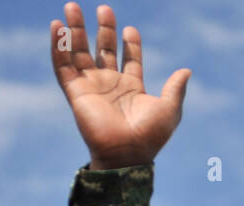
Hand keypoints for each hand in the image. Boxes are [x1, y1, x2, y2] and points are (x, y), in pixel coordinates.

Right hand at [50, 3, 191, 169]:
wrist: (127, 153)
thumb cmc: (149, 136)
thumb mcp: (169, 109)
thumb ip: (176, 88)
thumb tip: (186, 71)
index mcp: (132, 88)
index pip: (129, 59)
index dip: (131, 43)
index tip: (131, 29)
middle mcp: (110, 85)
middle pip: (104, 50)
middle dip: (103, 29)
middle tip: (104, 8)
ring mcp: (91, 87)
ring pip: (79, 53)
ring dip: (75, 31)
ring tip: (72, 6)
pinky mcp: (76, 92)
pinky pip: (62, 66)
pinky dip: (58, 46)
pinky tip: (57, 26)